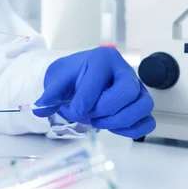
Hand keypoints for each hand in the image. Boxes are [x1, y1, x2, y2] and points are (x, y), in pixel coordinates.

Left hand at [33, 47, 154, 138]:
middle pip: (128, 91)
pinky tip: (113, 128)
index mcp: (103, 59)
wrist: (83, 76)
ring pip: (144, 106)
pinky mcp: (141, 104)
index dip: (86, 98)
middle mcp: (124, 70)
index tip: (75, 111)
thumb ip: (50, 94)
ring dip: (120, 120)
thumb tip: (39, 109)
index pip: (100, 78)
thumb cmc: (73, 76)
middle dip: (106, 109)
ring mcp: (137, 88)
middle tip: (89, 115)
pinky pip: (148, 121)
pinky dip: (132, 129)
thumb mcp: (59, 81)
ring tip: (99, 121)